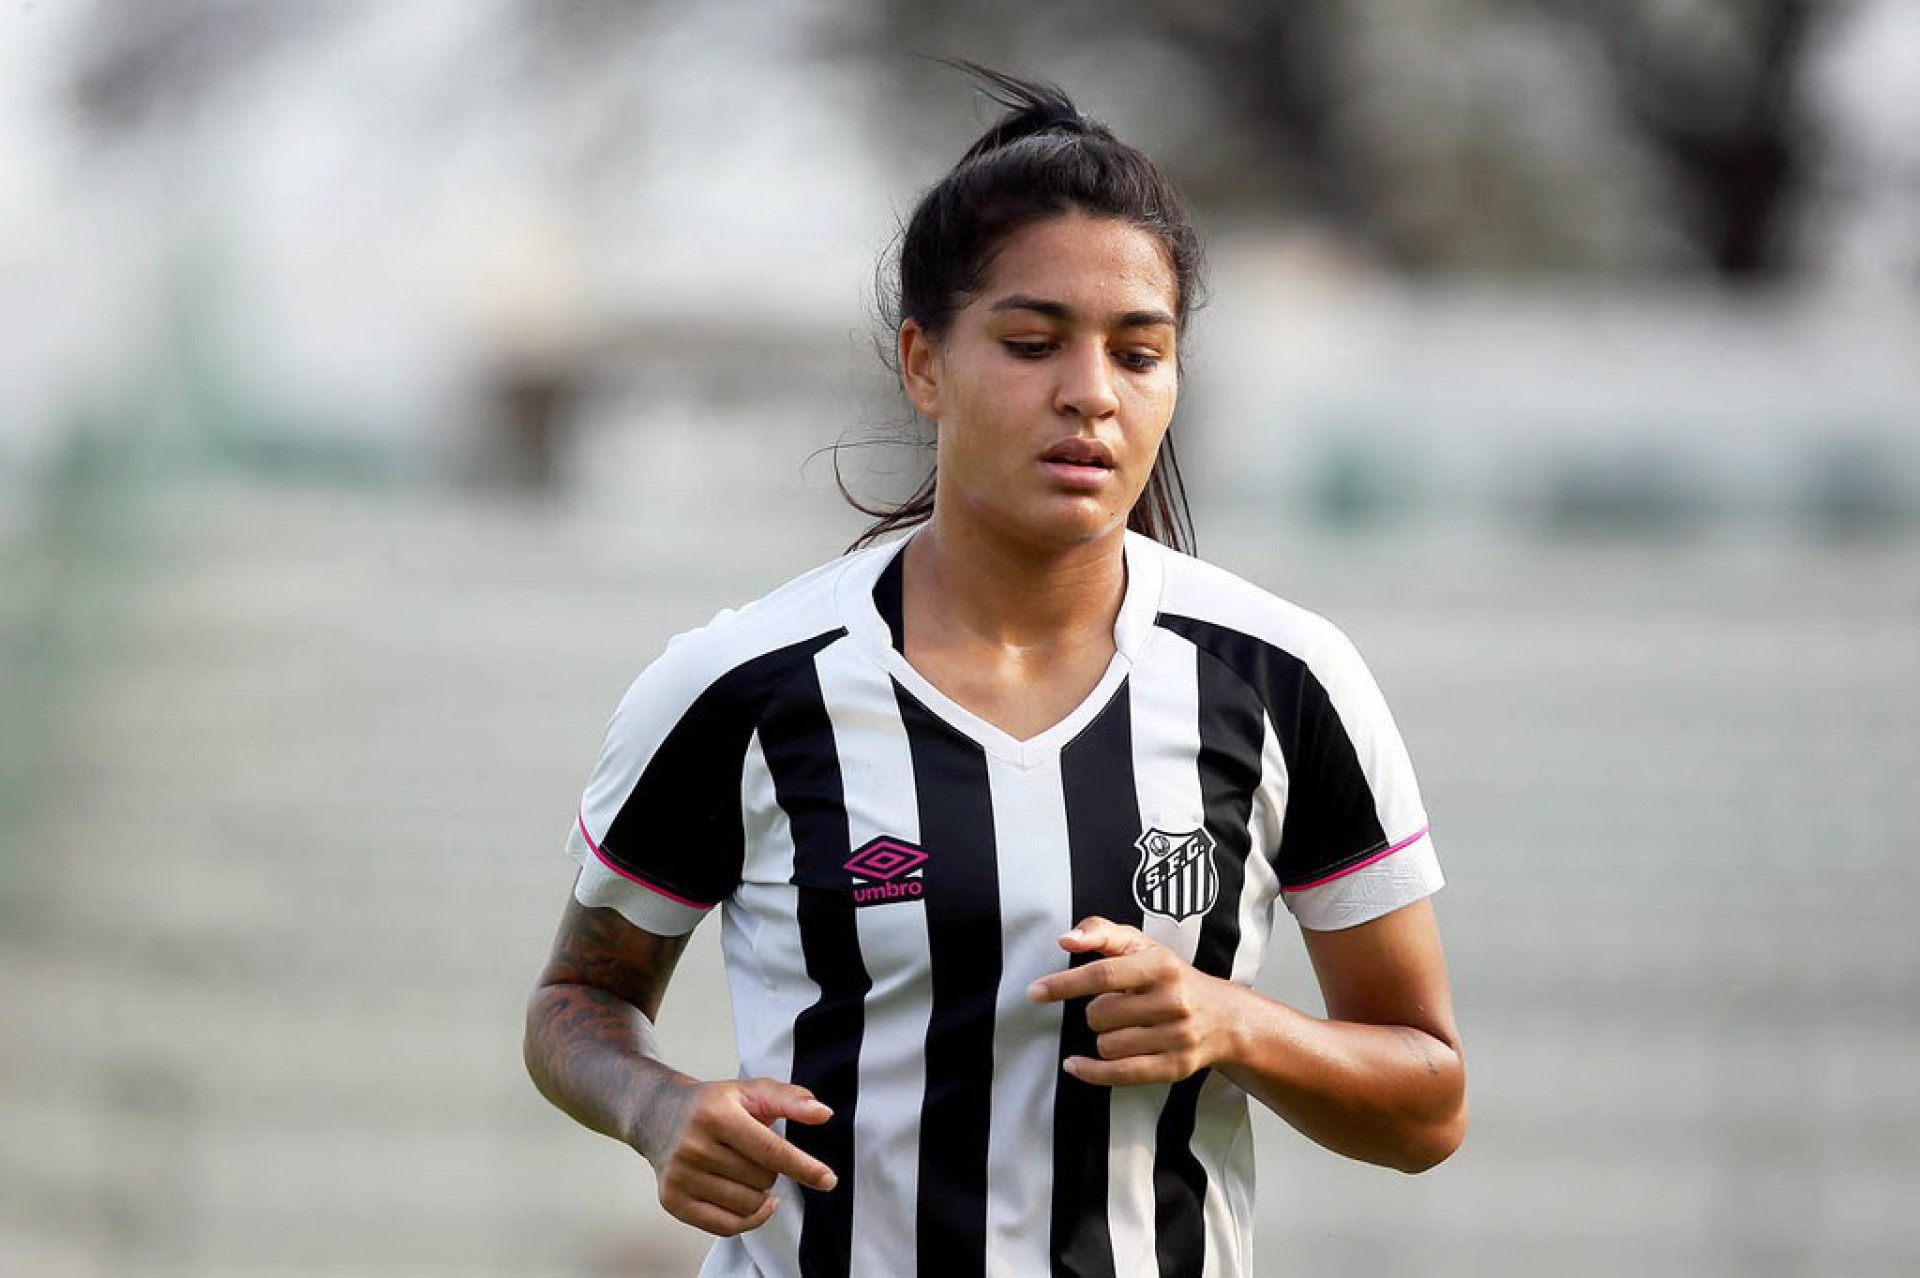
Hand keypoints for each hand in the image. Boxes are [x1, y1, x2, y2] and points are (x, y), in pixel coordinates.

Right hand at [646, 1077, 836, 1236]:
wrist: (658, 1115)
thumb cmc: (712, 1105)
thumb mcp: (751, 1091)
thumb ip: (790, 1099)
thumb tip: (823, 1113)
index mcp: (716, 1115)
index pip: (770, 1151)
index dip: (803, 1167)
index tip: (827, 1179)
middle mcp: (694, 1146)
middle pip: (762, 1180)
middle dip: (770, 1169)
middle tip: (752, 1152)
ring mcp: (681, 1176)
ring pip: (748, 1205)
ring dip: (758, 1193)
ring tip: (744, 1170)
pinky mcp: (673, 1201)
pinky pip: (726, 1227)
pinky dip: (748, 1219)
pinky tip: (753, 1201)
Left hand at [1026, 916, 1242, 1086]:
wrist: (1224, 1016)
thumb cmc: (1171, 977)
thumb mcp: (1141, 945)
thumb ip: (1102, 933)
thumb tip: (1067, 939)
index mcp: (1161, 965)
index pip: (1103, 974)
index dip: (1065, 983)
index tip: (1036, 991)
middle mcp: (1173, 1001)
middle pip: (1101, 1014)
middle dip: (1096, 1011)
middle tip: (1116, 1005)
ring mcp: (1177, 1037)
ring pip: (1107, 1045)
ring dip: (1104, 1037)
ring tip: (1126, 1027)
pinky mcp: (1176, 1067)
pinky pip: (1120, 1074)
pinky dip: (1092, 1071)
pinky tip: (1077, 1064)